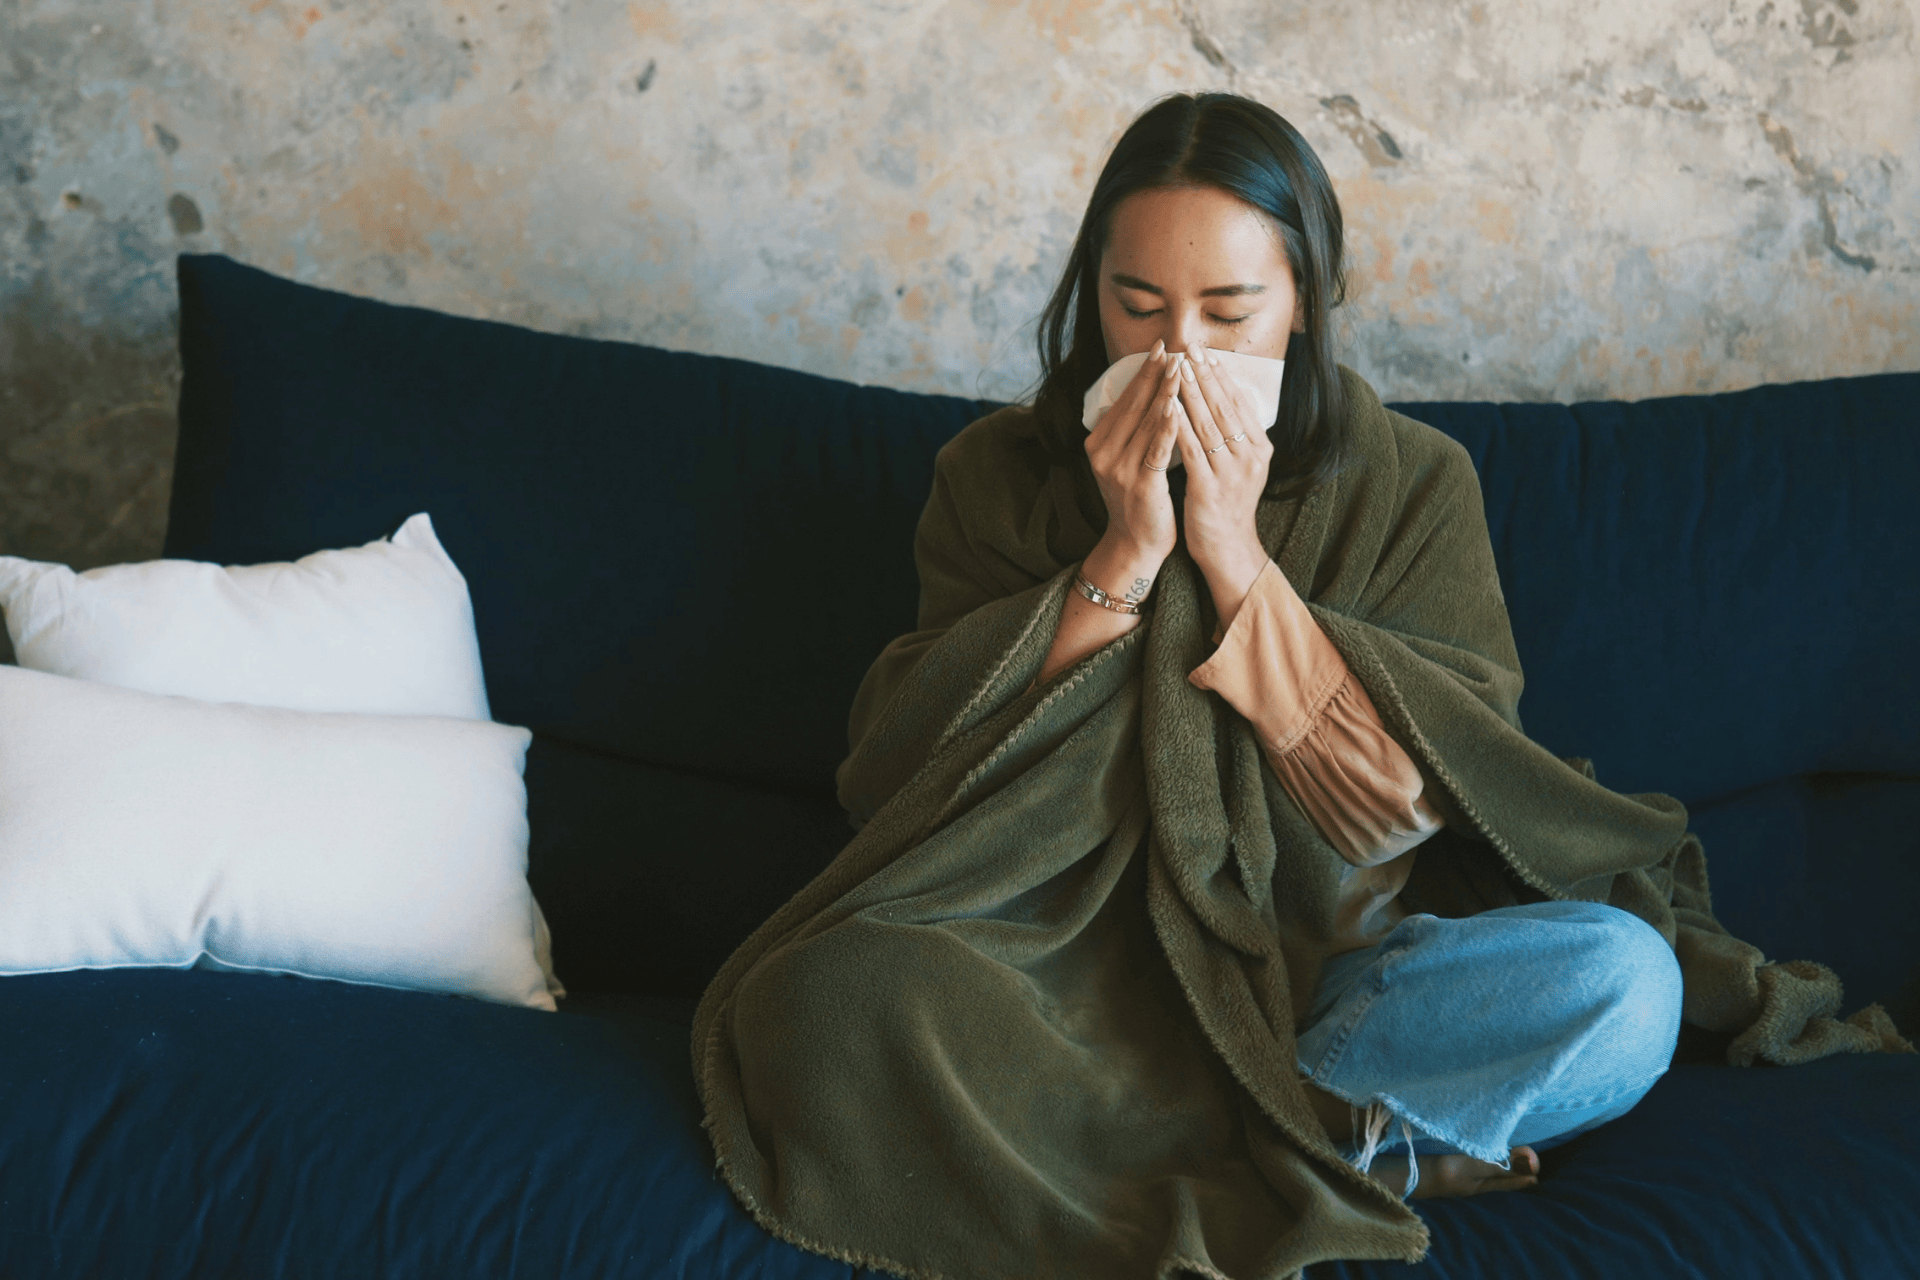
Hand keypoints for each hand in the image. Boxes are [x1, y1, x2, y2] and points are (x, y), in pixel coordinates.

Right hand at [1084, 339, 1184, 566]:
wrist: (1135, 544)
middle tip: (1171, 349)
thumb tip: (1151, 393)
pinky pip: (1156, 450)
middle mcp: (1102, 454)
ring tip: (1181, 369)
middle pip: (1133, 406)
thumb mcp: (1126, 461)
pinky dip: (1167, 427)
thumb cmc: (1139, 499)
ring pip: (1146, 423)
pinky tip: (1179, 409)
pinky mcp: (1139, 485)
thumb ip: (1133, 431)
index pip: (1124, 400)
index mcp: (1098, 443)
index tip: (1160, 348)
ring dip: (1165, 394)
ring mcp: (1118, 470)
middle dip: (1154, 375)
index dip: (1143, 373)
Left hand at [1170, 340, 1274, 623]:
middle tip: (1189, 348)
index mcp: (1260, 449)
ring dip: (1191, 393)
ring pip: (1208, 424)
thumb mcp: (1241, 468)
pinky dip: (1179, 426)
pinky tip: (1167, 407)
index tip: (1205, 353)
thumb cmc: (1228, 506)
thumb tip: (1224, 400)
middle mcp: (1250, 457)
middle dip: (1205, 375)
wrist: (1228, 550)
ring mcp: (1231, 473)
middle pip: (1224, 407)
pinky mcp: (1209, 488)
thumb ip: (1237, 437)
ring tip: (1177, 368)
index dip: (1221, 376)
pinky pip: (1192, 450)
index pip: (1239, 404)